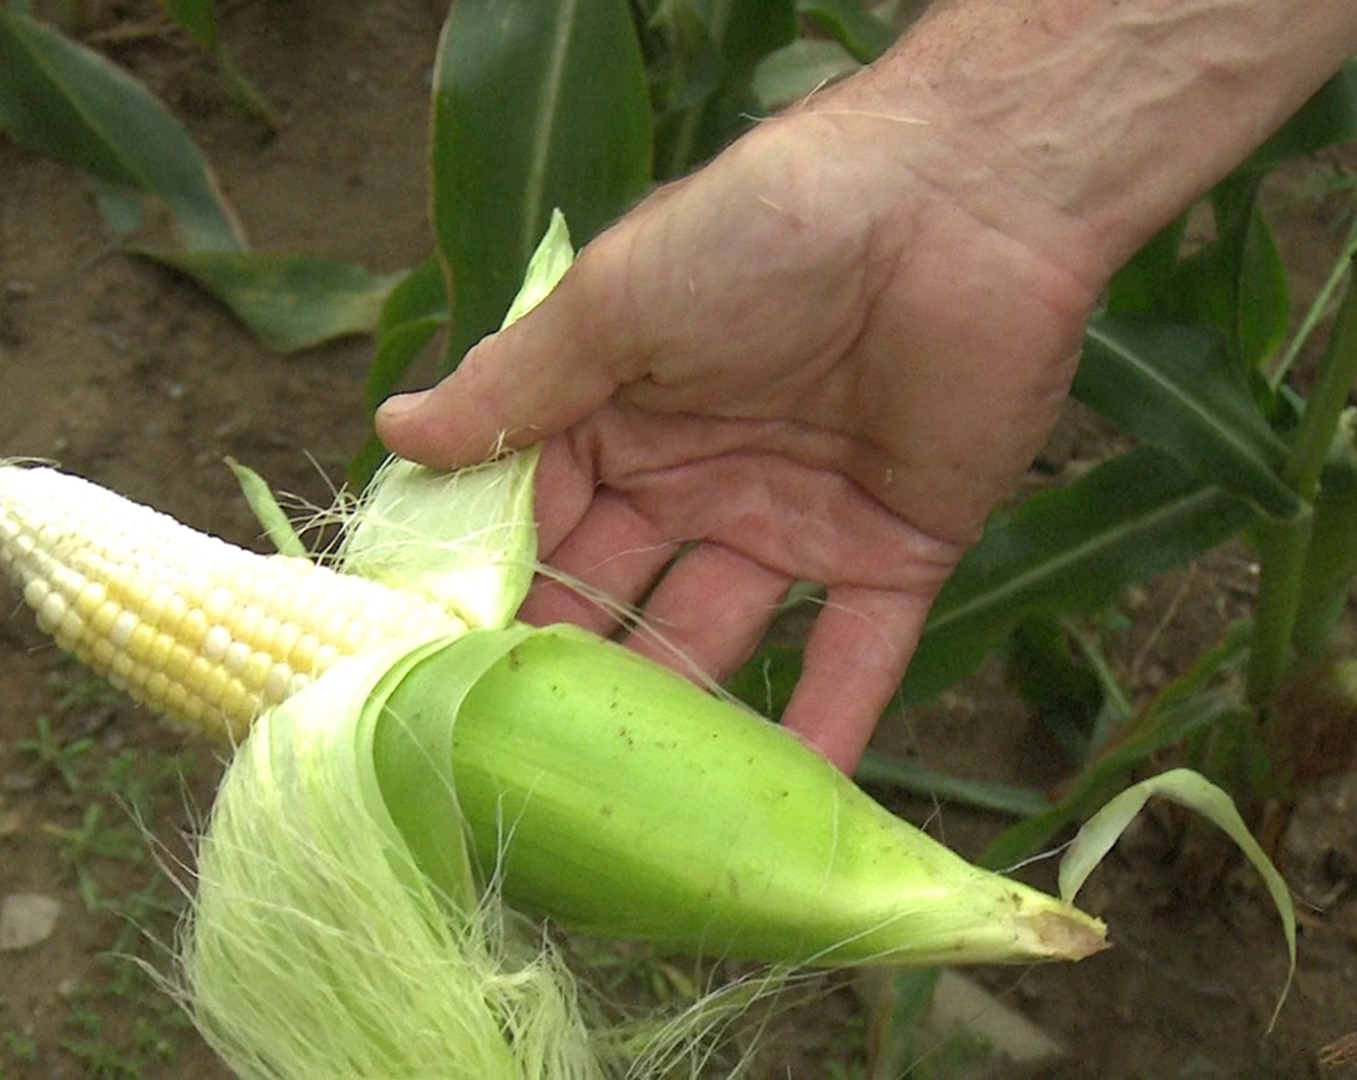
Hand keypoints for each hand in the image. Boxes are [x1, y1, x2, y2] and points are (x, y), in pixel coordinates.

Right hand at [377, 89, 1101, 770]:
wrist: (963, 204)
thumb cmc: (768, 229)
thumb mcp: (619, 302)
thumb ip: (517, 386)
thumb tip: (393, 431)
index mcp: (626, 409)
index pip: (538, 516)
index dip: (489, 584)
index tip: (430, 668)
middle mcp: (699, 473)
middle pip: (618, 590)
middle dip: (567, 665)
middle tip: (505, 759)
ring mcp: (795, 516)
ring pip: (721, 638)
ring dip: (674, 715)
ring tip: (612, 807)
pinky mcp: (894, 550)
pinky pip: (856, 657)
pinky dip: (827, 733)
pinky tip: (780, 820)